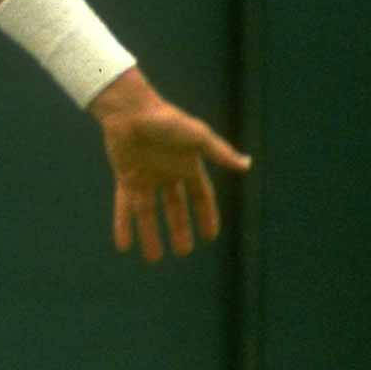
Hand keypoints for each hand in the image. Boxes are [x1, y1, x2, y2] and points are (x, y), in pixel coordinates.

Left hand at [89, 69, 251, 263]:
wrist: (130, 110)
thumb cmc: (165, 120)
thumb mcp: (197, 137)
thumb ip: (219, 152)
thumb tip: (246, 165)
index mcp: (187, 165)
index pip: (201, 197)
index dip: (206, 215)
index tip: (210, 236)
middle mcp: (167, 174)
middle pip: (175, 208)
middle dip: (179, 230)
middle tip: (184, 252)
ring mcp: (145, 177)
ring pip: (149, 213)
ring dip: (151, 235)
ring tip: (153, 259)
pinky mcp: (125, 177)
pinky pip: (124, 206)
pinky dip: (123, 225)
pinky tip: (123, 245)